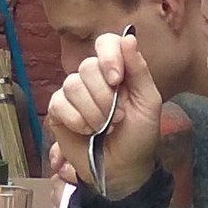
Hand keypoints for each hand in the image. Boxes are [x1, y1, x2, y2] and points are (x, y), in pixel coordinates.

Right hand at [45, 30, 160, 195]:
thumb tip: (128, 37)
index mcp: (117, 70)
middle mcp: (93, 78)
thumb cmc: (139, 136)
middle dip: (104, 97)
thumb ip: (139, 70)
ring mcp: (74, 94)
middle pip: (87, 66)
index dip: (108, 56)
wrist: (123, 169)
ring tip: (103, 128)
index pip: (105, 42)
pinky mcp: (59, 111)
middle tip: (116, 118)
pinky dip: (76, 120)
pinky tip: (86, 131)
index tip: (116, 79)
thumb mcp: (148, 102)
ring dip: (92, 112)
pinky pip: (59, 103)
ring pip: (72, 85)